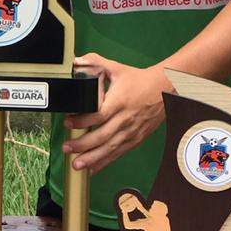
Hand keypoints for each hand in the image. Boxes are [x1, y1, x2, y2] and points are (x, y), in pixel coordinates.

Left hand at [62, 54, 170, 172]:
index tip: (68, 123)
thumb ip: (95, 63)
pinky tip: (93, 168)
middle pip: (102, 136)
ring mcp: (131, 131)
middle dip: (82, 145)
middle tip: (66, 148)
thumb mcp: (117, 68)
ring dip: (92, 158)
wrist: (164, 89)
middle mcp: (126, 119)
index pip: (99, 115)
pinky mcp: (136, 139)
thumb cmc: (139, 80)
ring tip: (76, 164)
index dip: (82, 121)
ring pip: (110, 148)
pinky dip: (105, 162)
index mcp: (120, 101)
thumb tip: (77, 62)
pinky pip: (118, 153)